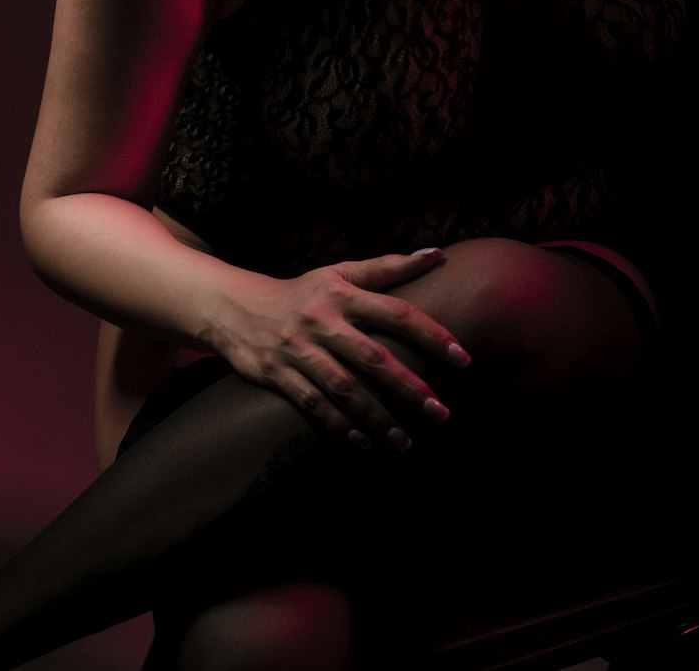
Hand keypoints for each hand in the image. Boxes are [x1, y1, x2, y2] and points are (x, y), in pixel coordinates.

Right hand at [212, 249, 469, 450]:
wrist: (236, 307)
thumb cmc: (303, 292)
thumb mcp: (341, 273)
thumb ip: (388, 268)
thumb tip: (437, 254)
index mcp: (344, 294)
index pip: (397, 313)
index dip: (431, 335)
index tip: (462, 359)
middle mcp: (324, 322)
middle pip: (374, 358)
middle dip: (410, 387)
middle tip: (442, 412)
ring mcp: (299, 350)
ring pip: (345, 389)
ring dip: (378, 417)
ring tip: (405, 441)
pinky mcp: (277, 375)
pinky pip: (313, 405)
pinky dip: (340, 427)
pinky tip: (365, 444)